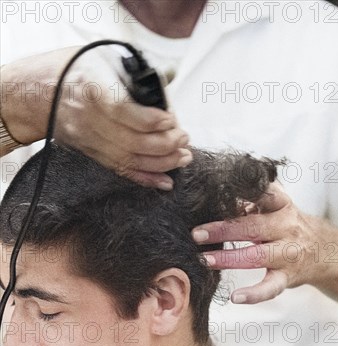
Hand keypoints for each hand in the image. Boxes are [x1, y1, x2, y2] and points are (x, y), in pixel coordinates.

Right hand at [1, 47, 191, 188]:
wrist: (40, 93)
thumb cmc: (79, 70)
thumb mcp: (104, 60)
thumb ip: (135, 76)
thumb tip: (167, 96)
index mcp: (92, 88)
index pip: (122, 110)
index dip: (150, 120)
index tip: (172, 120)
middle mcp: (88, 119)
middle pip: (131, 141)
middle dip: (165, 145)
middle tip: (184, 140)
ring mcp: (89, 140)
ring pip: (129, 160)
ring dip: (162, 163)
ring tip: (183, 157)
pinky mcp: (91, 154)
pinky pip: (120, 171)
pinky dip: (145, 178)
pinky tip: (165, 181)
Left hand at [192, 181, 337, 305]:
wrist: (324, 250)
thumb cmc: (288, 226)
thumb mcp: (275, 207)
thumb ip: (251, 202)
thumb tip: (215, 199)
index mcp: (282, 205)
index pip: (261, 194)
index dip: (238, 195)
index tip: (212, 195)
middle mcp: (286, 227)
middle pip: (252, 226)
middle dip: (222, 229)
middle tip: (196, 234)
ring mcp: (288, 253)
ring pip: (256, 256)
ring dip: (228, 258)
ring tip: (205, 260)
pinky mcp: (288, 277)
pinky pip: (271, 287)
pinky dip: (253, 294)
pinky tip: (235, 297)